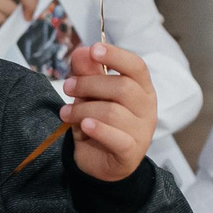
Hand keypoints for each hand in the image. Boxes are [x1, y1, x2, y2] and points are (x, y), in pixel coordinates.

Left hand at [61, 42, 156, 181]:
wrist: (99, 162)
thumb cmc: (99, 123)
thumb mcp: (89, 95)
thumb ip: (87, 73)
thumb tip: (81, 51)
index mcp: (141, 88)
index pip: (136, 66)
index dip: (115, 56)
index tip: (93, 50)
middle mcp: (147, 108)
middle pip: (122, 87)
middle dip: (89, 84)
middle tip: (67, 87)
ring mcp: (142, 131)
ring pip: (113, 112)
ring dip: (83, 110)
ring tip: (66, 113)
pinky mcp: (131, 152)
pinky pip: (116, 138)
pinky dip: (98, 130)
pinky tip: (84, 126)